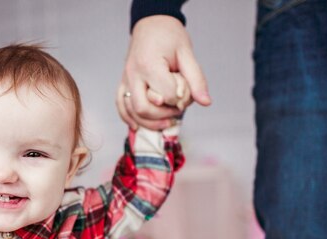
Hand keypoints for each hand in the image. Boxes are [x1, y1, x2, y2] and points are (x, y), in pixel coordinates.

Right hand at [117, 15, 210, 130]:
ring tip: (165, 121)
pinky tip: (137, 126)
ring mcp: (125, 79)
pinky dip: (128, 118)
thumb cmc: (169, 36)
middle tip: (176, 112)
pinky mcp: (123, 82)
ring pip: (131, 110)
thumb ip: (196, 79)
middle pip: (143, 108)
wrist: (151, 24)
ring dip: (148, 122)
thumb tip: (205, 102)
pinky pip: (121, 105)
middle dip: (162, 115)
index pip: (165, 94)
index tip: (186, 97)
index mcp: (149, 65)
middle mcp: (133, 74)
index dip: (178, 100)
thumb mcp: (187, 54)